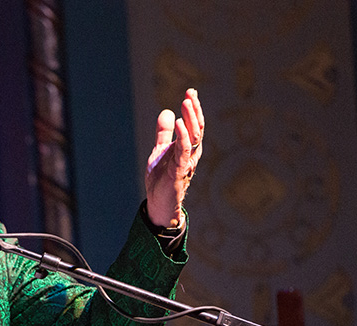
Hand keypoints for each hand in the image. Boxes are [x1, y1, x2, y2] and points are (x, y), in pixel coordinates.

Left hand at [145, 88, 203, 228]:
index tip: (190, 91)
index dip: (194, 108)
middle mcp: (191, 154)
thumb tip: (166, 111)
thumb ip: (163, 134)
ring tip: (186, 103)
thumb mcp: (160, 151)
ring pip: (194, 137)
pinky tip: (179, 123)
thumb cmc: (162, 179)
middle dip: (194, 110)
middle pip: (198, 128)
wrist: (158, 203)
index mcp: (188, 148)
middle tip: (189, 94)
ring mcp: (186, 162)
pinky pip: (183, 151)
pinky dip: (182, 136)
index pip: (195, 125)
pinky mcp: (179, 171)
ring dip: (191, 119)